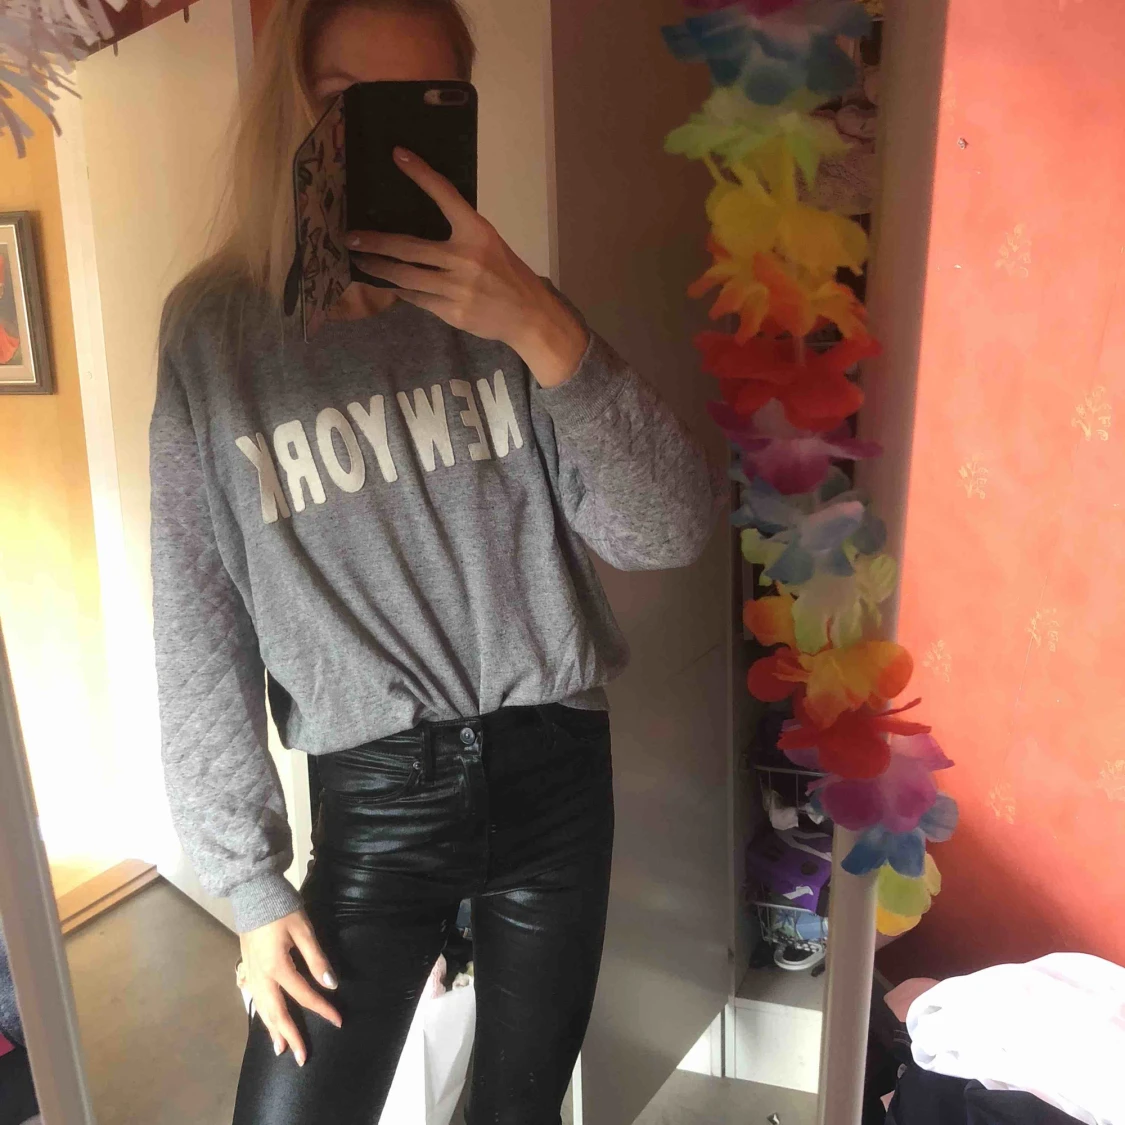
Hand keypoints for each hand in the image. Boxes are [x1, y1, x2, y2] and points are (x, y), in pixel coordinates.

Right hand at [239, 910, 340, 1065]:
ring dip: (272, 1029)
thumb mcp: (304, 930)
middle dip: (290, 1035)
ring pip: (262, 1008)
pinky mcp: (246, 966)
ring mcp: (250, 973)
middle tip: (301, 1057)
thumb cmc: (281, 908)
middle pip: (276, 1013)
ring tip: (280, 1048)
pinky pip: (254, 997)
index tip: (337, 1021)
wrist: (253, 892)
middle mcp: (260, 976)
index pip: (303, 995)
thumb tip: (331, 984)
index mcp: (277, 968)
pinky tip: (262, 1017)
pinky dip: (260, 1012)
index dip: (322, 1009)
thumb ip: (316, 959)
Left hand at [347, 148, 588, 387]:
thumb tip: (420, 227)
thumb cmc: (507, 274)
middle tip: (351, 238)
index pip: (446, 195)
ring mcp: (457, 288)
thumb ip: (460, 235)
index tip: (397, 155)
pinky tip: (389, 285)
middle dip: (375, 243)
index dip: (421, 174)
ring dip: (379, 268)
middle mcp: (465, 258)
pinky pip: (416, 299)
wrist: (529, 316)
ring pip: (405, 277)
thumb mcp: (489, 244)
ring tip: (361, 261)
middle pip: (408, 247)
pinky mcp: (451, 312)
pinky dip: (400, 291)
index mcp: (477, 233)